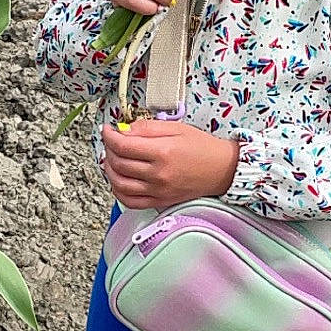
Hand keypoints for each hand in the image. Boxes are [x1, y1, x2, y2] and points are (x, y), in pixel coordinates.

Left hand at [102, 119, 239, 207]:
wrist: (222, 170)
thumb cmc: (203, 148)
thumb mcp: (176, 128)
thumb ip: (148, 128)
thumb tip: (124, 130)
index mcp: (163, 153)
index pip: (123, 145)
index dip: (109, 136)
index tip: (107, 130)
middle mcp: (158, 175)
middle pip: (118, 164)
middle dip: (109, 150)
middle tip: (111, 141)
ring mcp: (158, 191)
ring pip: (119, 184)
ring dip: (109, 170)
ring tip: (112, 159)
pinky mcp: (160, 202)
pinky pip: (130, 201)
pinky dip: (118, 191)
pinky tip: (118, 180)